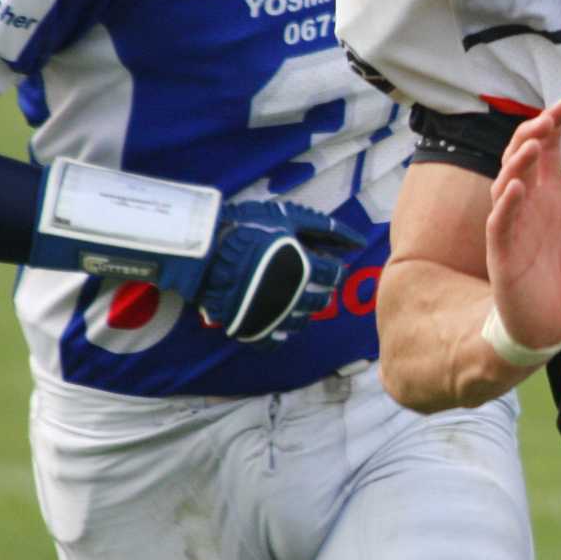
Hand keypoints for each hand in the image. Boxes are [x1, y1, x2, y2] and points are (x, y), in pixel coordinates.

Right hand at [197, 200, 366, 346]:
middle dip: (319, 290)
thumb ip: (325, 229)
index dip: (331, 268)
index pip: (332, 276)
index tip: (323, 264)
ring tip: (292, 296)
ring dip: (302, 310)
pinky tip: (274, 319)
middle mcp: (294, 296)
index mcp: (305, 268)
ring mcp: (272, 315)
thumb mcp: (289, 218)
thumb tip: (358, 241)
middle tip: (307, 279)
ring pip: (300, 321)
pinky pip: (273, 341)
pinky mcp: (251, 328)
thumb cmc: (248, 227)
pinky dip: (277, 333)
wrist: (202, 248)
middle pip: (320, 300)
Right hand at [485, 99, 560, 357]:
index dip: (553, 125)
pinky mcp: (504, 253)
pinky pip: (500, 223)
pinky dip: (506, 203)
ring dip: (518, 162)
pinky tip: (517, 186)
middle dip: (533, 134)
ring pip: (506, 184)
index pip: (547, 150)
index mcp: (551, 196)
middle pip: (522, 158)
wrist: (558, 326)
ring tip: (535, 144)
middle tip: (549, 119)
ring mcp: (514, 226)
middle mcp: (529, 205)